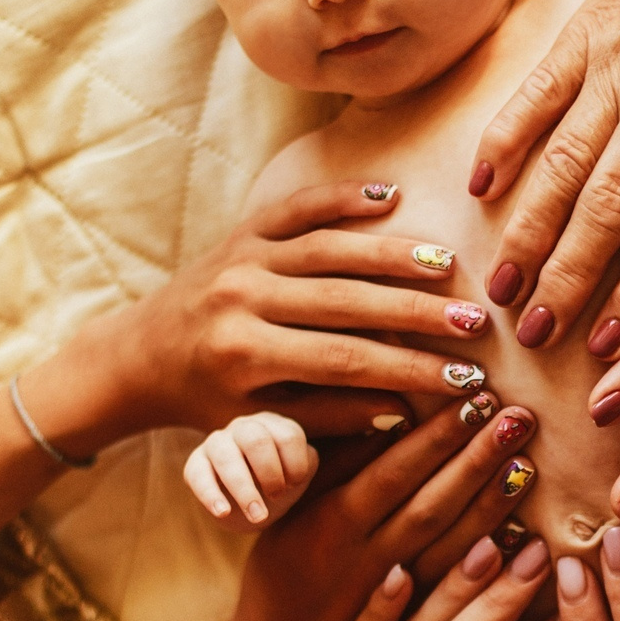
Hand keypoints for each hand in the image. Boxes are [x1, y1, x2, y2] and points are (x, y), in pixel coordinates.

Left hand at [57, 180, 493, 442]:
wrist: (143, 355)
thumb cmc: (211, 403)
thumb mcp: (262, 424)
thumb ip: (329, 416)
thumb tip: (403, 410)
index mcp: (245, 357)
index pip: (346, 362)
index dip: (409, 371)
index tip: (463, 381)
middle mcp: (242, 300)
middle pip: (347, 302)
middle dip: (418, 312)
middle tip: (476, 323)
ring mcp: (242, 257)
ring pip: (331, 248)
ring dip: (395, 254)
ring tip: (450, 266)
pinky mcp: (243, 229)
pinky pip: (300, 206)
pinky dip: (345, 196)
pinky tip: (393, 195)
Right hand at [184, 411, 318, 529]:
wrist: (249, 504)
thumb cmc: (278, 482)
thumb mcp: (298, 473)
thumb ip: (306, 464)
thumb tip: (300, 464)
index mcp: (272, 425)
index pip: (288, 436)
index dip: (296, 464)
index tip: (295, 484)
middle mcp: (244, 427)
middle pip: (256, 440)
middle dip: (270, 473)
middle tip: (276, 496)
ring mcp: (217, 442)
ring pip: (226, 457)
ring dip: (244, 490)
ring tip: (257, 515)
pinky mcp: (196, 463)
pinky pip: (198, 474)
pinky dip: (211, 495)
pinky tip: (223, 513)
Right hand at [230, 396, 541, 620]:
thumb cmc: (286, 572)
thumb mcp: (293, 513)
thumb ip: (335, 466)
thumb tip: (388, 414)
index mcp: (327, 522)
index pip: (390, 471)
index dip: (434, 436)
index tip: (476, 397)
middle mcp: (359, 560)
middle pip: (426, 505)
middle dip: (474, 460)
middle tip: (519, 418)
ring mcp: (386, 600)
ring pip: (445, 550)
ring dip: (490, 508)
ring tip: (527, 467)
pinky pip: (453, 597)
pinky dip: (489, 569)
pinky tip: (525, 540)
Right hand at [470, 0, 619, 357]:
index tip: (617, 347)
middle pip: (609, 213)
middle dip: (572, 282)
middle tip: (539, 338)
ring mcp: (617, 72)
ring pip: (564, 167)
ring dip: (530, 234)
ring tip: (502, 290)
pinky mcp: (583, 38)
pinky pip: (534, 99)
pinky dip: (503, 143)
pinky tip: (479, 192)